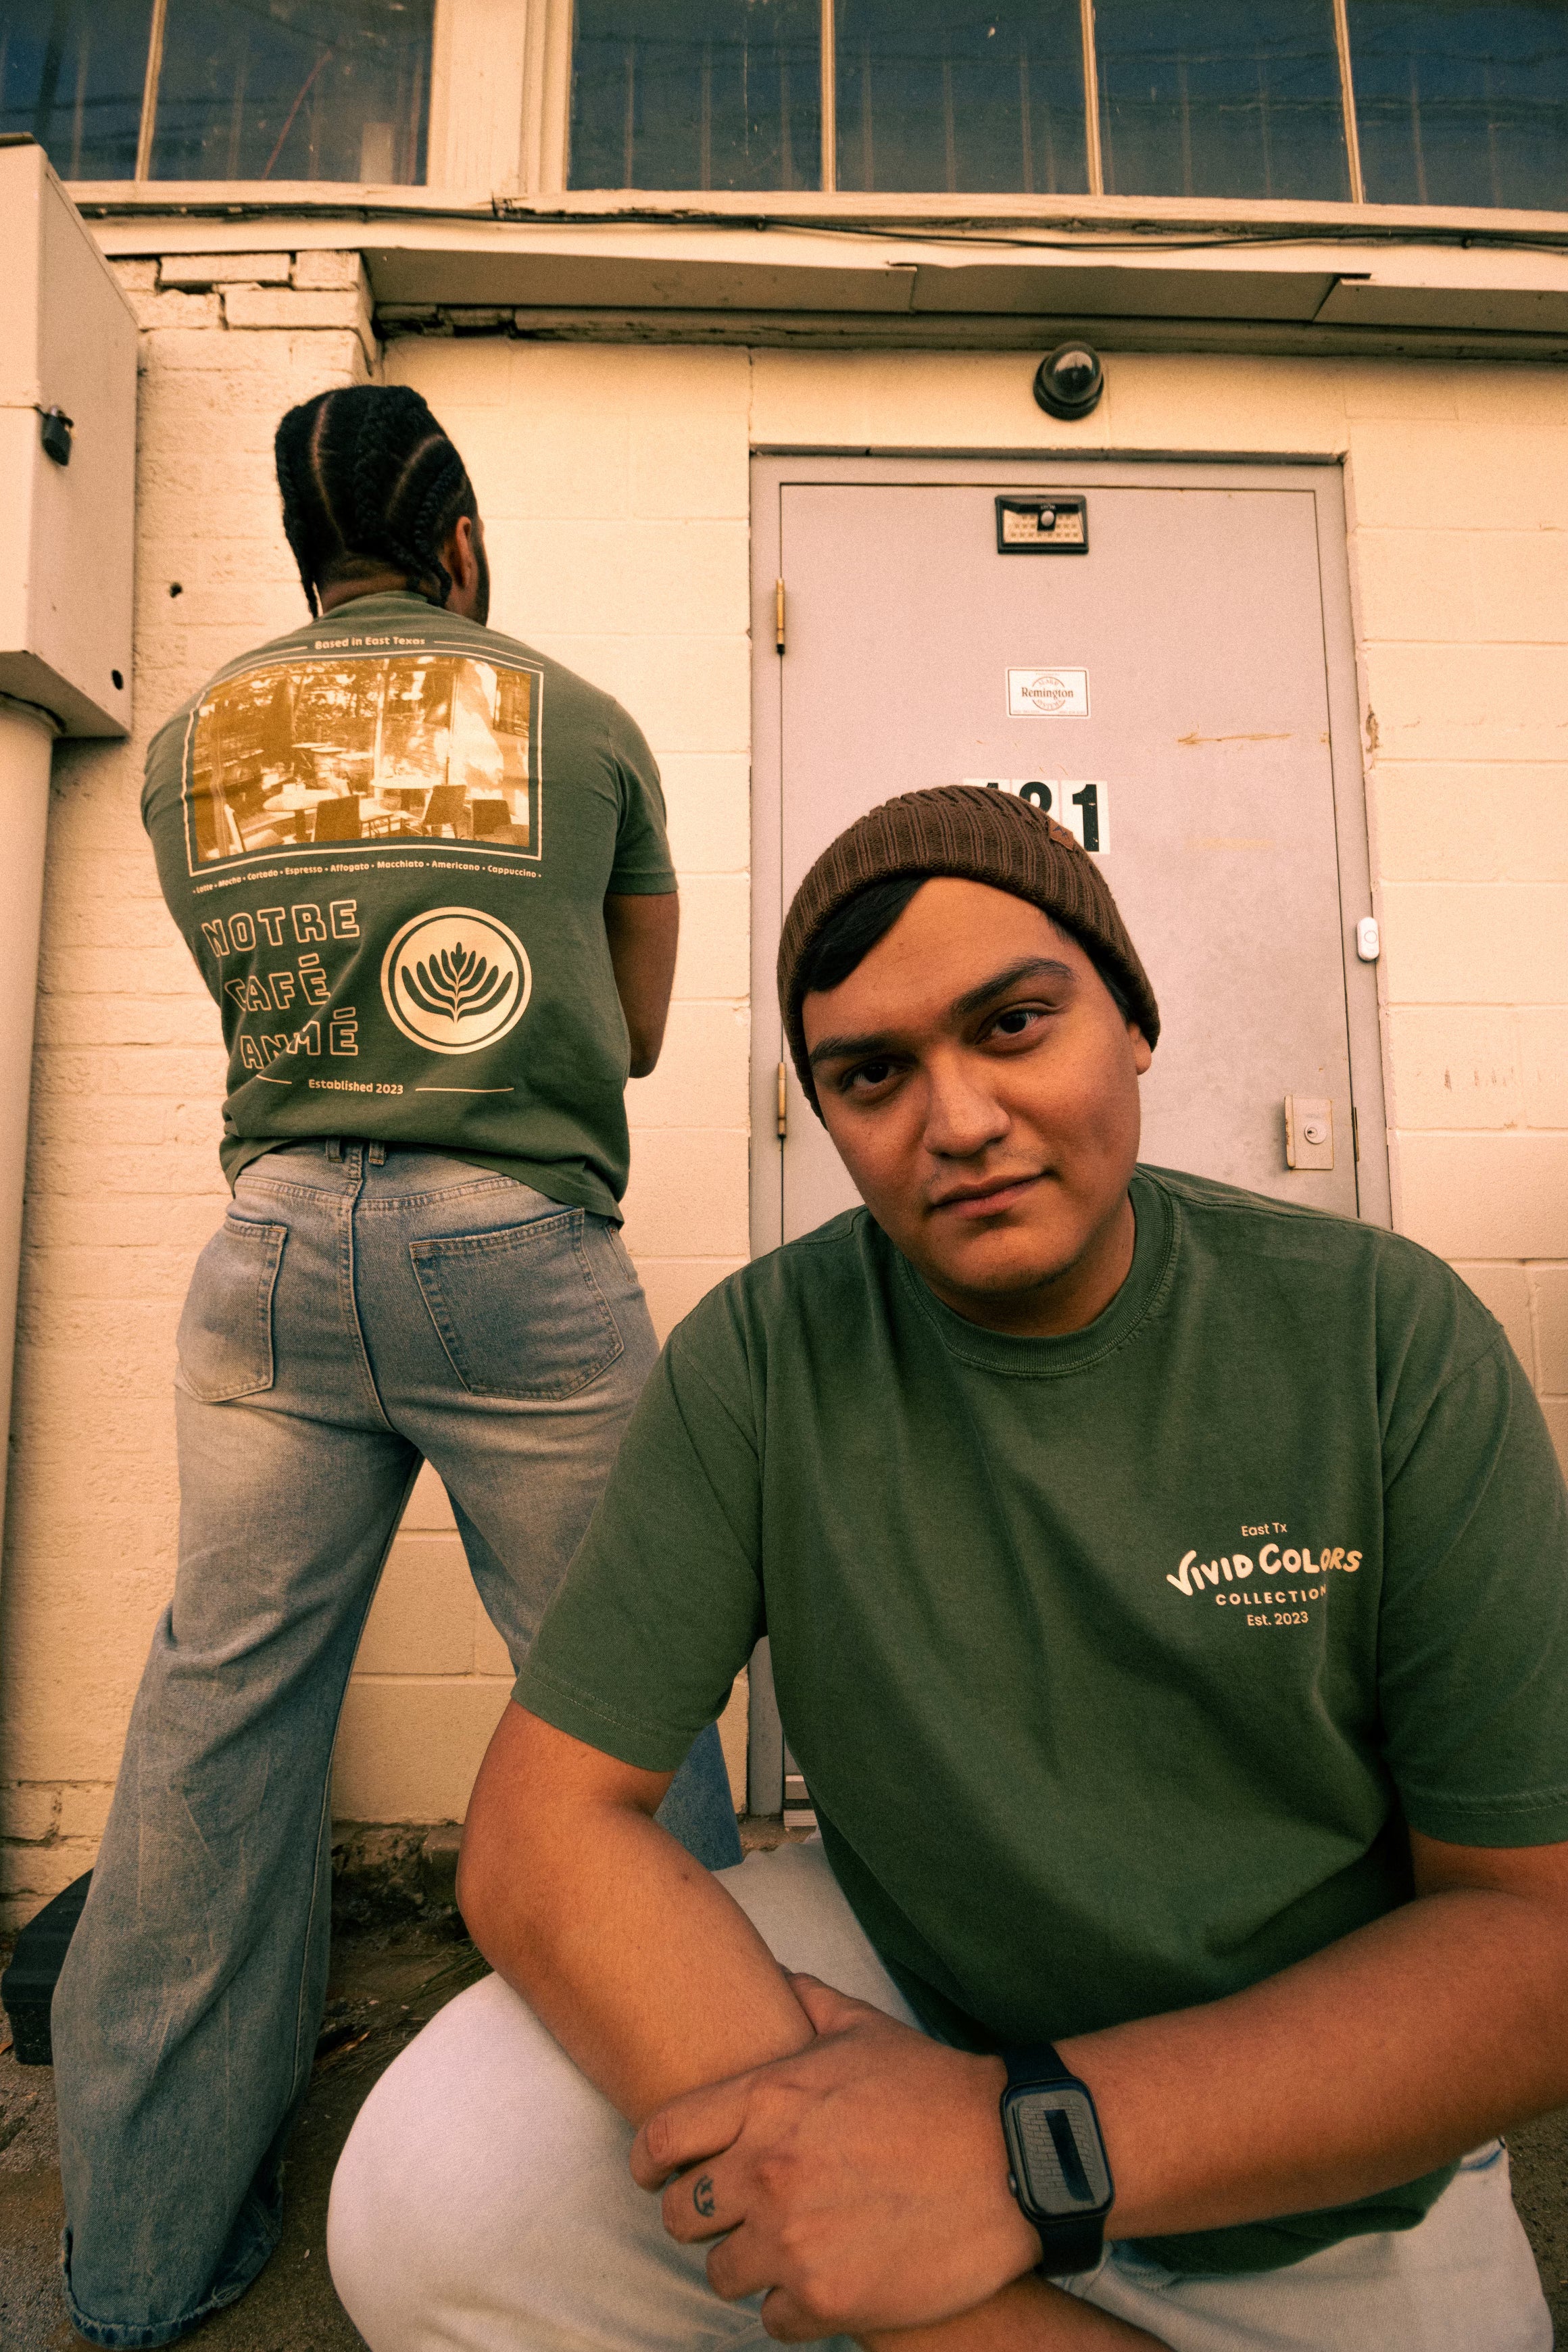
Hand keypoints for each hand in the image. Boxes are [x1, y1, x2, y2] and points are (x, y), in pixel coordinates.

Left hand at [631, 1974, 1041, 2340]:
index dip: (650, 2161)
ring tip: (787, 2246)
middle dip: (703, 2215)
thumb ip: (805, 2001)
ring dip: (748, 2264)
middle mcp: (766, 2171)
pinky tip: (824, 2279)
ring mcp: (794, 2240)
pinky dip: (792, 2305)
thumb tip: (772, 1975)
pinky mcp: (828, 2297)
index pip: (659, 2140)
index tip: (660, 2172)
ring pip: (721, 2274)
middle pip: (681, 2216)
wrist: (1012, 2158)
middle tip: (738, 2213)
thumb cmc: (936, 2089)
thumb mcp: (863, 2029)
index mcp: (766, 2101)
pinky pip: (772, 2319)